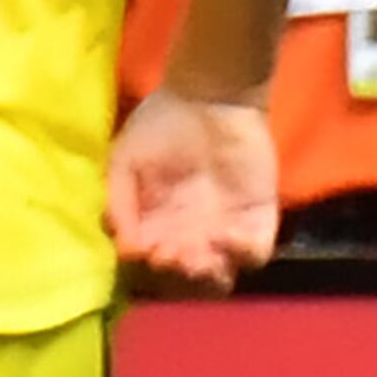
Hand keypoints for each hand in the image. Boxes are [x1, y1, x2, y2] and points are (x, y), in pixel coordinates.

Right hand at [108, 83, 279, 286]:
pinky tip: (225, 234)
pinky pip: (255, 254)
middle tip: (170, 253)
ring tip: (195, 255)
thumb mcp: (124, 161)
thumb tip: (125, 250)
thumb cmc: (160, 125)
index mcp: (155, 230)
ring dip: (205, 276)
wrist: (208, 93)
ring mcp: (225, 232)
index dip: (146, 271)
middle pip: (185, 284)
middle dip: (175, 278)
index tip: (143, 250)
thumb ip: (119, 205)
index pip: (150, 271)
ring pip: (219, 278)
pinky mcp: (258, 219)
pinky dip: (241, 254)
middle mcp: (189, 239)